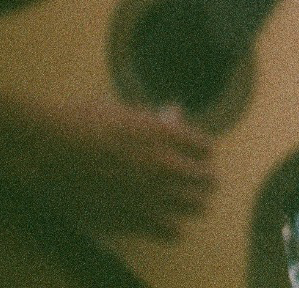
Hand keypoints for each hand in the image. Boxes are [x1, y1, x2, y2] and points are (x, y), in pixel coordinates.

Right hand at [8, 101, 213, 239]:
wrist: (47, 149)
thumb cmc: (82, 123)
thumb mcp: (125, 112)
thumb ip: (155, 119)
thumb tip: (175, 114)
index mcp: (165, 134)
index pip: (206, 148)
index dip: (200, 152)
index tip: (193, 156)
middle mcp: (164, 164)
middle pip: (207, 178)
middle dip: (203, 178)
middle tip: (196, 181)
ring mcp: (149, 192)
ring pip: (196, 206)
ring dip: (192, 203)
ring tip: (184, 203)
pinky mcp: (131, 219)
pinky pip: (171, 231)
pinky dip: (172, 228)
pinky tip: (166, 224)